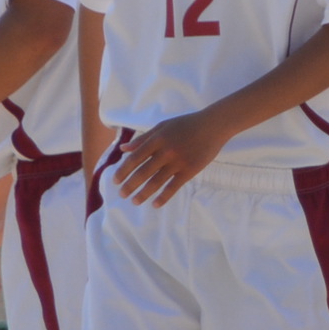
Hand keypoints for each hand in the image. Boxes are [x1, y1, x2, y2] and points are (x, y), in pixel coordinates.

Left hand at [112, 109, 227, 206]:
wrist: (212, 126)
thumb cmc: (186, 124)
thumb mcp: (162, 127)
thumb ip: (143, 139)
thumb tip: (124, 149)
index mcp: (157, 140)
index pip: (135, 158)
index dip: (124, 171)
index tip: (115, 181)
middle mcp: (165, 152)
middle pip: (143, 172)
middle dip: (130, 185)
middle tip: (122, 195)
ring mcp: (177, 162)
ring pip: (156, 182)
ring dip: (144, 194)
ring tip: (135, 201)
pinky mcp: (189, 170)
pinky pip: (174, 186)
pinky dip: (163, 197)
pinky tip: (155, 204)